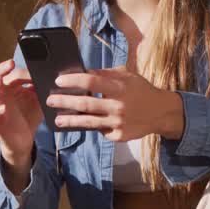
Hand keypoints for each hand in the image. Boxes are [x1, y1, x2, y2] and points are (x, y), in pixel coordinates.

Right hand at [0, 59, 41, 168]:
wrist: (25, 140)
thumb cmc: (29, 116)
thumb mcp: (38, 99)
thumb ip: (40, 87)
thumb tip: (48, 73)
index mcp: (7, 87)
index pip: (5, 71)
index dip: (16, 68)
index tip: (29, 66)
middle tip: (11, 64)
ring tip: (0, 81)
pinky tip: (3, 108)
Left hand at [47, 69, 185, 141]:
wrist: (160, 112)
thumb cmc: (140, 90)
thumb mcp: (126, 76)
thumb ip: (106, 74)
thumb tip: (82, 72)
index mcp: (119, 87)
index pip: (91, 80)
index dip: (73, 80)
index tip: (59, 81)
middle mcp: (118, 105)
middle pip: (85, 103)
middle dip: (65, 101)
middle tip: (49, 100)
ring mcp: (118, 122)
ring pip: (88, 122)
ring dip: (70, 120)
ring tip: (57, 119)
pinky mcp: (118, 136)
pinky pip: (100, 131)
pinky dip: (92, 126)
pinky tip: (82, 124)